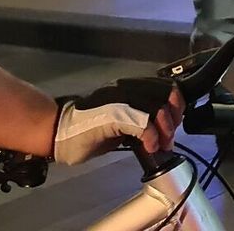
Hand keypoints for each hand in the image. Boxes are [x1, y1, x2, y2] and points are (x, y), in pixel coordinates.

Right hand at [52, 78, 183, 164]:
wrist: (56, 133)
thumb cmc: (88, 130)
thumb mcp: (123, 120)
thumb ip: (142, 117)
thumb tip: (166, 127)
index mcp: (130, 87)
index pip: (166, 86)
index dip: (177, 104)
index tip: (175, 123)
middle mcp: (126, 88)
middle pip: (166, 95)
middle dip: (174, 118)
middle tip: (169, 138)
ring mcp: (119, 99)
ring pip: (156, 108)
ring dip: (164, 130)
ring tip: (160, 145)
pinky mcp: (112, 114)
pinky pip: (142, 123)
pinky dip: (151, 137)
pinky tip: (150, 147)